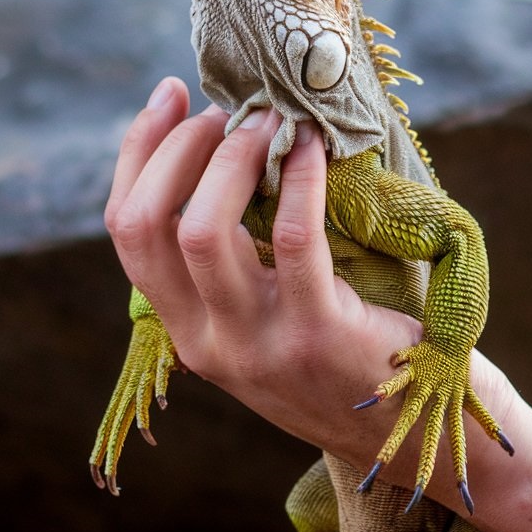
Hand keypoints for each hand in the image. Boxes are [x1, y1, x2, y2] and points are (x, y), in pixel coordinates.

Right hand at [104, 76, 531, 531]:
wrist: (404, 432)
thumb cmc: (339, 359)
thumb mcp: (262, 325)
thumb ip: (232, 269)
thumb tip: (223, 162)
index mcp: (186, 334)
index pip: (128, 234)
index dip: (137, 155)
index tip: (168, 99)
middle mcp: (206, 344)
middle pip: (148, 226)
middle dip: (176, 149)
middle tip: (223, 111)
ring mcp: (257, 344)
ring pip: (202, 230)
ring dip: (230, 158)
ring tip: (267, 123)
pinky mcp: (317, 334)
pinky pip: (292, 237)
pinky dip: (298, 180)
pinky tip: (312, 149)